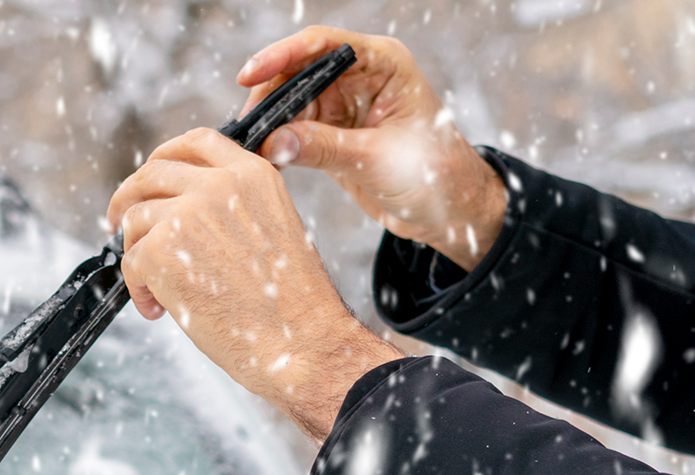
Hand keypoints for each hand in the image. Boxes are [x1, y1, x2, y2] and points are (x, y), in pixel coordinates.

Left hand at [106, 128, 401, 442]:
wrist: (301, 342)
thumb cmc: (289, 303)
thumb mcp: (272, 228)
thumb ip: (231, 205)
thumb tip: (177, 207)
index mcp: (253, 174)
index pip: (196, 142)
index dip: (164, 157)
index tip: (149, 180)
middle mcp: (219, 184)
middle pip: (151, 173)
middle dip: (128, 199)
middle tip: (118, 226)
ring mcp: (187, 213)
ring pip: (135, 220)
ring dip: (137, 255)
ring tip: (161, 293)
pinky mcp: (160, 249)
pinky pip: (129, 260)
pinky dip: (137, 288)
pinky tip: (161, 310)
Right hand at [240, 27, 505, 270]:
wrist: (449, 210)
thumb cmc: (433, 173)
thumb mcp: (376, 159)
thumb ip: (324, 148)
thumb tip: (272, 142)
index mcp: (382, 63)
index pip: (323, 45)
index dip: (282, 56)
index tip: (249, 76)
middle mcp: (359, 77)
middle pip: (297, 73)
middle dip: (268, 98)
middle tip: (245, 130)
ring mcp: (344, 105)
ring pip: (290, 104)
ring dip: (268, 124)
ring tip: (250, 151)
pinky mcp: (332, 134)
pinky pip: (293, 131)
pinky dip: (275, 144)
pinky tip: (262, 161)